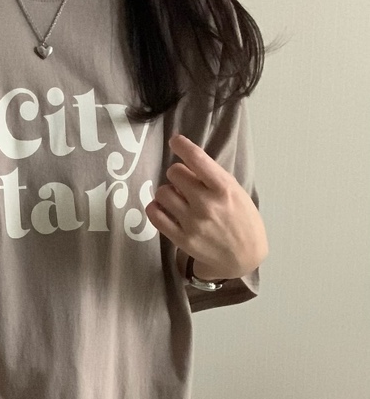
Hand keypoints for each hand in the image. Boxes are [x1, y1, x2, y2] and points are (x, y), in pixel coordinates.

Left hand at [146, 134, 267, 278]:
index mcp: (224, 188)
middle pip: (175, 173)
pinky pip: (155, 215)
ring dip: (167, 192)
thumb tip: (186, 162)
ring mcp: (193, 222)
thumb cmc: (241, 220)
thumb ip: (212, 178)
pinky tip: (163, 208)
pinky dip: (156, 208)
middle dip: (178, 174)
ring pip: (162, 192)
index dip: (183, 146)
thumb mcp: (235, 192)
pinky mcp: (181, 238)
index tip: (175, 141)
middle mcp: (207, 204)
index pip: (198, 159)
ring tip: (177, 198)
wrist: (244, 257)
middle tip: (184, 183)